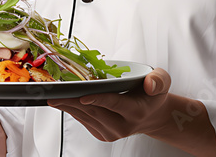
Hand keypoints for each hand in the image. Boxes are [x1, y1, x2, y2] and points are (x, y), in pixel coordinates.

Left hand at [47, 67, 172, 141]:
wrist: (150, 115)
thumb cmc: (152, 95)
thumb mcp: (162, 82)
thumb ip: (159, 81)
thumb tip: (150, 84)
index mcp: (136, 111)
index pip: (114, 104)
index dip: (98, 99)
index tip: (83, 95)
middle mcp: (123, 125)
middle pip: (94, 110)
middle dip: (73, 100)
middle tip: (55, 91)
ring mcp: (111, 132)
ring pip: (85, 116)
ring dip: (68, 105)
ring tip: (53, 94)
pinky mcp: (101, 134)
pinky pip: (84, 121)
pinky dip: (72, 110)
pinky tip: (62, 101)